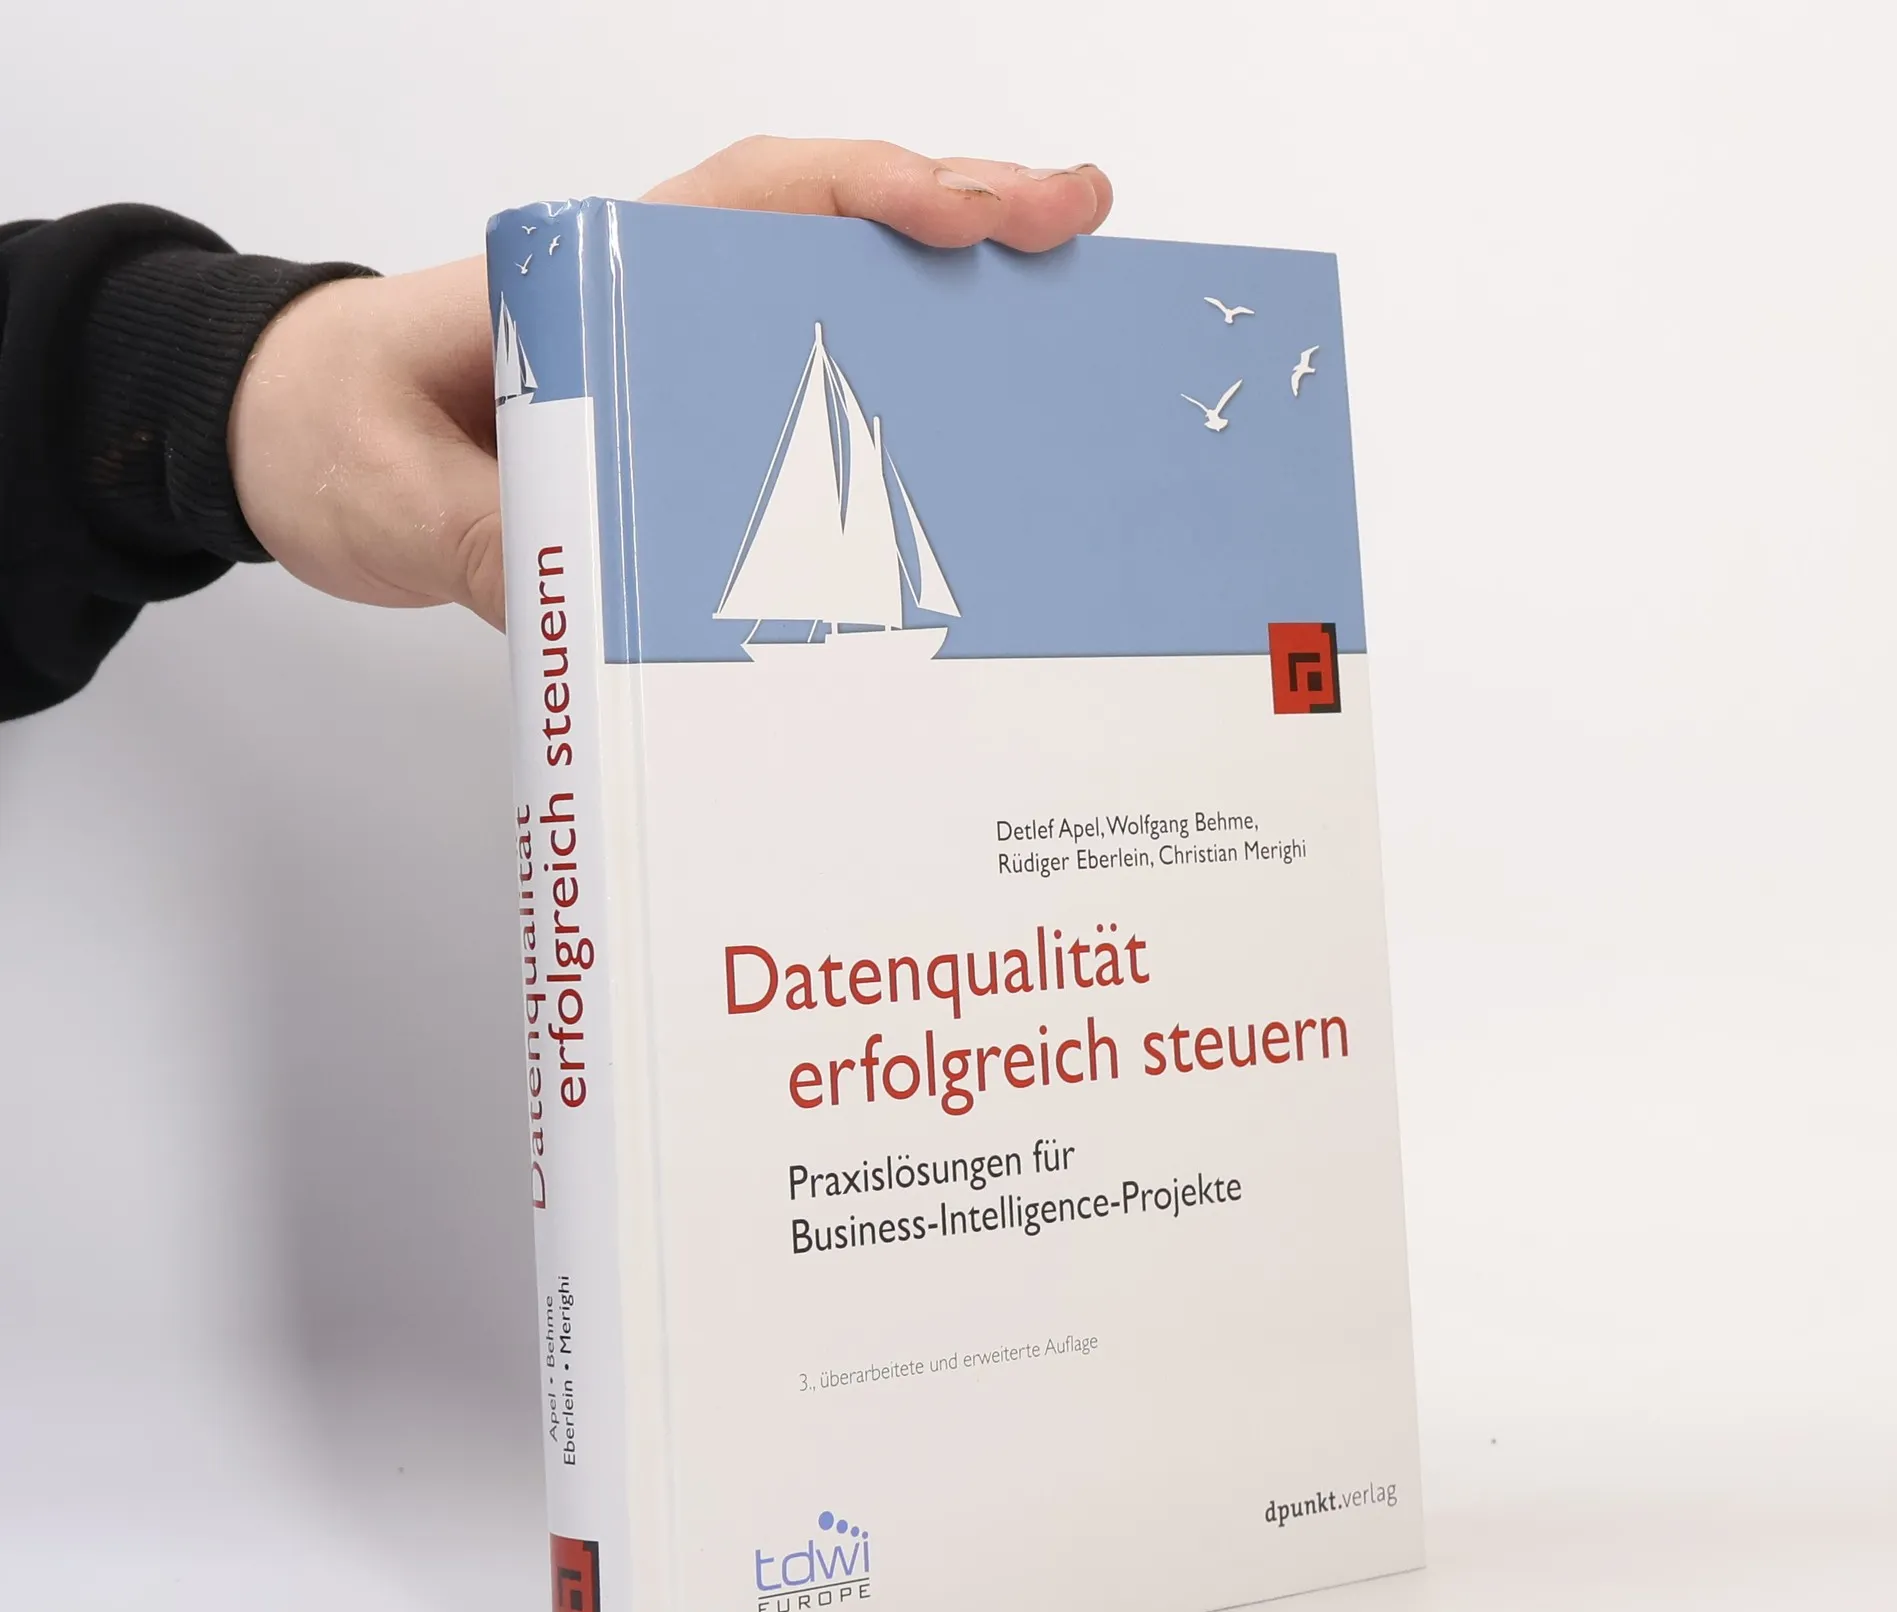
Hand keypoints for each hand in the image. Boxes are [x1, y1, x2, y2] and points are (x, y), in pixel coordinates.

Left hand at [229, 140, 1111, 628]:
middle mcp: (650, 303)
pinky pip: (795, 406)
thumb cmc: (326, 429)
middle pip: (827, 236)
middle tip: (1077, 223)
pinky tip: (960, 438)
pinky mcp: (676, 437)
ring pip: (829, 314)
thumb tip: (587, 599)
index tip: (959, 215)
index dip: (865, 196)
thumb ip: (480, 535)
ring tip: (1063, 315)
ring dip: (945, 311)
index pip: (750, 201)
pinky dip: (884, 409)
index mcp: (587, 275)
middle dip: (960, 221)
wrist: (290, 449)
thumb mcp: (384, 492)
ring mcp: (672, 365)